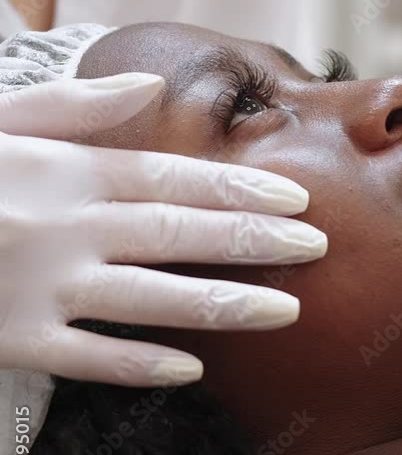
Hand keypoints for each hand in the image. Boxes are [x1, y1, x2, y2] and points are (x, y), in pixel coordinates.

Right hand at [0, 74, 325, 385]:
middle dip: (254, 242)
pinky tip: (192, 370)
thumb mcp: (1, 119)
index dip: (239, 189)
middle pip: (178, 233)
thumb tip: (146, 84)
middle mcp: (64, 226)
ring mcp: (40, 287)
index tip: (296, 198)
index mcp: (65, 170)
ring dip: (223, 305)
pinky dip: (140, 366)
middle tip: (318, 248)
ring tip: (286, 310)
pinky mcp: (13, 340)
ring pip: (149, 299)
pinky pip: (88, 360)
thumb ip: (75, 104)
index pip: (172, 177)